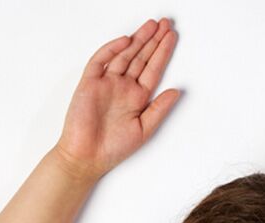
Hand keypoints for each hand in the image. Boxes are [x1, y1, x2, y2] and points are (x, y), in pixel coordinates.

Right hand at [53, 18, 180, 180]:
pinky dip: (113, 50)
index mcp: (138, 98)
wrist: (87, 156)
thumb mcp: (144, 129)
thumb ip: (159, 109)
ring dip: (138, 40)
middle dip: (153, 40)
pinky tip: (127, 41)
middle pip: (141, 58)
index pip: (153, 69)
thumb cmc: (114, 148)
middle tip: (165, 23)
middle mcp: (124, 87)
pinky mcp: (90, 82)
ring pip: (124, 55)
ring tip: (152, 25)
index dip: (162, 53)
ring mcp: (107, 83)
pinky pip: (101, 61)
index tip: (171, 36)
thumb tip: (177, 91)